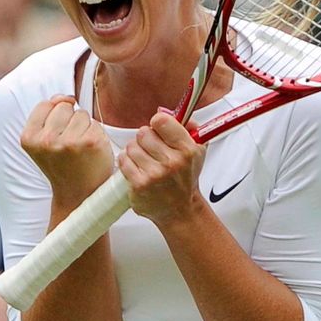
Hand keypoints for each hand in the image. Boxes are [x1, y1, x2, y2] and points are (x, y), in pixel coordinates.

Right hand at [19, 95, 113, 206]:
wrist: (79, 194)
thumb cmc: (63, 164)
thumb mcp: (44, 140)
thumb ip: (49, 113)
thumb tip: (65, 97)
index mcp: (29, 138)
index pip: (46, 105)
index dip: (55, 119)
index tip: (56, 139)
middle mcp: (46, 140)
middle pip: (64, 107)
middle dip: (70, 121)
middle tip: (69, 147)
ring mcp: (69, 141)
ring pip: (81, 114)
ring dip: (84, 127)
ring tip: (80, 149)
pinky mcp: (91, 142)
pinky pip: (95, 124)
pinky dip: (96, 135)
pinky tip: (91, 151)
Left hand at [118, 111, 205, 226]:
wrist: (180, 209)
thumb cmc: (186, 178)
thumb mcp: (197, 150)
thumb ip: (187, 126)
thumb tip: (165, 110)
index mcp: (187, 150)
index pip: (162, 121)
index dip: (158, 123)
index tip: (159, 128)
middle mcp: (172, 162)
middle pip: (144, 133)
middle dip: (146, 138)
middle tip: (152, 148)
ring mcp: (154, 174)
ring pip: (132, 146)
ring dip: (136, 150)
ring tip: (145, 160)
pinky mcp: (139, 185)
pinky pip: (124, 161)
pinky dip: (127, 162)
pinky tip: (137, 168)